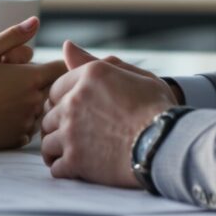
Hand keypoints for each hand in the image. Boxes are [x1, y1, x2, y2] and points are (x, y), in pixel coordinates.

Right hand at [0, 18, 66, 150]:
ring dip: (31, 104)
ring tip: (6, 99)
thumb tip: (35, 21)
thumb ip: (13, 35)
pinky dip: (19, 121)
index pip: (61, 68)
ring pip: (40, 110)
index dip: (56, 64)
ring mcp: (26, 123)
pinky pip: (27, 128)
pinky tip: (2, 115)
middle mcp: (35, 101)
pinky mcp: (16, 139)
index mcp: (31, 78)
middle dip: (41, 84)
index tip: (46, 64)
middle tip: (17, 81)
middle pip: (52, 90)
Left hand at [40, 41, 178, 189]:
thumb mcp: (134, 75)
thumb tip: (66, 46)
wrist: (168, 143)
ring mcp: (72, 131)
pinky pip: (54, 167)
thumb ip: (95, 62)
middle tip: (75, 135)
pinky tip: (76, 169)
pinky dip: (63, 169)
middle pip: (49, 116)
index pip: (56, 89)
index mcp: (89, 76)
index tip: (76, 113)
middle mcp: (74, 101)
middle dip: (59, 125)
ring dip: (58, 149)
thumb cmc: (158, 108)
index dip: (64, 102)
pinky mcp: (75, 160)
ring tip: (73, 153)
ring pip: (47, 142)